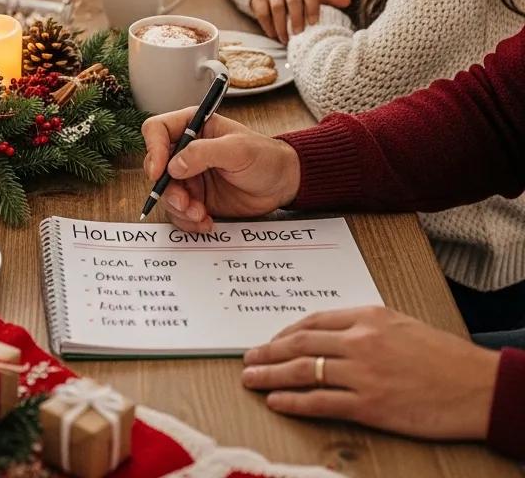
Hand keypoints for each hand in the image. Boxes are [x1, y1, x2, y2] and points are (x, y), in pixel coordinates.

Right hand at [141, 109, 299, 230]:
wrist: (282, 184)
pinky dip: (188, 221)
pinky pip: (179, 212)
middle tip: (185, 202)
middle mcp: (185, 150)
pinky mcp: (196, 198)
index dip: (153, 149)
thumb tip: (173, 166)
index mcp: (192, 126)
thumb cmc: (264, 157)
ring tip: (201, 215)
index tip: (160, 171)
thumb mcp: (237, 150)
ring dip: (179, 208)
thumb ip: (203, 153)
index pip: (157, 130)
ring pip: (166, 193)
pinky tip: (206, 222)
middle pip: (156, 167)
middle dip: (168, 189)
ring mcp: (189, 176)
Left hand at [241, 306, 499, 440]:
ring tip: (251, 379)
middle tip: (247, 358)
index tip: (269, 341)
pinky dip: (294, 401)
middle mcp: (359, 341)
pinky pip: (321, 402)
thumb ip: (361, 324)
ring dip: (271, 375)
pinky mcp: (370, 406)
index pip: (312, 321)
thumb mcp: (398, 323)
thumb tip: (326, 333)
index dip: (284, 332)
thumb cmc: (441, 355)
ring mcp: (363, 374)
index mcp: (365, 316)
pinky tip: (276, 401)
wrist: (476, 387)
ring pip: (303, 371)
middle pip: (299, 343)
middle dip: (267, 351)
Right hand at [250, 0, 351, 43]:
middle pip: (293, 1)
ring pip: (276, 7)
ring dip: (281, 25)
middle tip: (298, 35)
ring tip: (285, 40)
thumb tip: (349, 0)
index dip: (312, 9)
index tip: (314, 24)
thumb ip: (329, 0)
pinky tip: (273, 35)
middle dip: (296, 19)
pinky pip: (262, 12)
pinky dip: (267, 25)